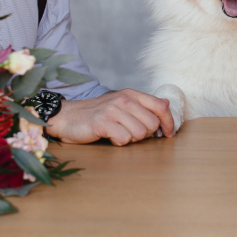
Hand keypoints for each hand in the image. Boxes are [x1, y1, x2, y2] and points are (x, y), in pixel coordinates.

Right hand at [45, 89, 174, 145]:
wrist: (67, 117)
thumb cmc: (97, 114)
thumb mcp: (121, 104)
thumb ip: (143, 105)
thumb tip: (166, 104)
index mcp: (131, 94)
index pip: (161, 107)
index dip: (168, 122)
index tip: (168, 134)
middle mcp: (124, 99)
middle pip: (152, 124)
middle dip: (146, 134)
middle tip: (131, 133)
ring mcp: (113, 110)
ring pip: (140, 134)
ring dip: (131, 139)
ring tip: (118, 133)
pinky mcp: (103, 122)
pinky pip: (124, 139)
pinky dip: (119, 142)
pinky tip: (110, 137)